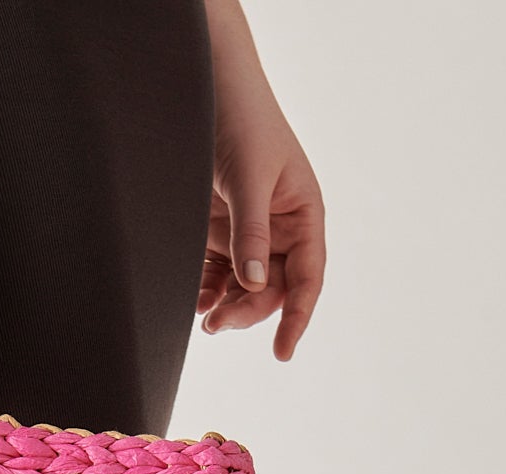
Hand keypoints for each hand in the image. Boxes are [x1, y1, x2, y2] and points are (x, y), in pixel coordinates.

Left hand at [198, 2, 324, 360]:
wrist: (207, 92)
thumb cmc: (243, 123)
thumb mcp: (250, 178)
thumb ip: (252, 231)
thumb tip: (254, 284)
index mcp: (303, 213)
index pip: (308, 276)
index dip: (297, 315)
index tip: (283, 351)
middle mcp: (280, 229)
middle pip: (272, 289)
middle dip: (249, 311)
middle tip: (218, 325)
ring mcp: (248, 233)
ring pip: (244, 288)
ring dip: (227, 308)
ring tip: (206, 320)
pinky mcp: (219, 233)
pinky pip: (218, 275)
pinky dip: (208, 292)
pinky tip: (197, 302)